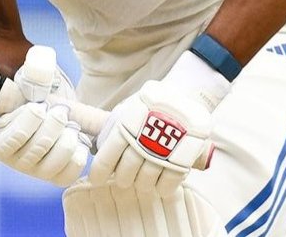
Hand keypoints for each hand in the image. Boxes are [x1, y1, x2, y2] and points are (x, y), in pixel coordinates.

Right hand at [0, 46, 89, 185]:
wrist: (51, 106)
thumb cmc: (35, 94)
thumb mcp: (27, 81)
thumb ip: (29, 75)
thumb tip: (37, 69)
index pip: (17, 135)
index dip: (33, 118)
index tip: (41, 105)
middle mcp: (14, 162)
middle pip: (39, 148)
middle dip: (55, 123)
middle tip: (60, 110)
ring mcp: (35, 173)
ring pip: (56, 161)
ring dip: (68, 137)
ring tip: (69, 124)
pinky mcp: (56, 177)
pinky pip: (70, 173)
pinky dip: (78, 154)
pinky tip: (76, 138)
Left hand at [89, 51, 228, 195]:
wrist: (189, 97)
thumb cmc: (156, 103)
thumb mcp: (133, 106)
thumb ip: (118, 124)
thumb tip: (99, 144)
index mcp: (126, 127)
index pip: (107, 158)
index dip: (100, 172)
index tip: (96, 179)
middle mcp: (141, 142)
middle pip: (125, 174)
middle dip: (123, 178)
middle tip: (125, 177)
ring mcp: (162, 153)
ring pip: (144, 182)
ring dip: (142, 184)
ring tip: (144, 178)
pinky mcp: (181, 161)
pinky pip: (166, 185)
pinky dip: (162, 188)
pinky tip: (160, 183)